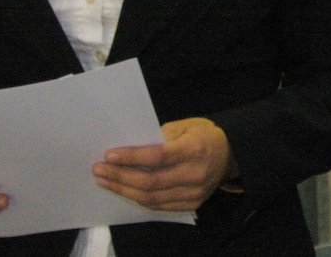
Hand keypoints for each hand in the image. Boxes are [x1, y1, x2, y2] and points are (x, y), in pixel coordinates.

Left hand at [94, 117, 236, 210]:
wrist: (231, 155)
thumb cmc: (204, 135)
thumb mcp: (185, 125)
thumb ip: (160, 135)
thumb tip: (131, 146)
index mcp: (195, 149)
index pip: (158, 156)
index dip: (132, 157)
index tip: (109, 155)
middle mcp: (195, 174)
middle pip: (151, 182)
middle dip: (120, 177)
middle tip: (98, 170)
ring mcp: (194, 193)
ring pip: (151, 198)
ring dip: (124, 190)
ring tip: (105, 181)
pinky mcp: (191, 205)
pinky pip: (159, 206)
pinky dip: (139, 198)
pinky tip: (124, 190)